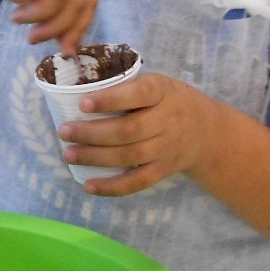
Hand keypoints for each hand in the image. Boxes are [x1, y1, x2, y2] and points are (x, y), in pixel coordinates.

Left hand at [56, 72, 211, 196]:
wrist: (205, 130)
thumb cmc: (167, 101)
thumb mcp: (156, 83)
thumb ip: (126, 87)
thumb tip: (76, 91)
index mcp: (162, 92)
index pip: (138, 94)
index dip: (110, 100)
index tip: (82, 103)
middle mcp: (167, 120)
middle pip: (128, 130)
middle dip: (92, 133)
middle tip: (64, 132)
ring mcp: (166, 148)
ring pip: (129, 156)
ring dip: (96, 157)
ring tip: (69, 154)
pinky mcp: (163, 170)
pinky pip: (137, 182)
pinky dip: (113, 187)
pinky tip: (89, 185)